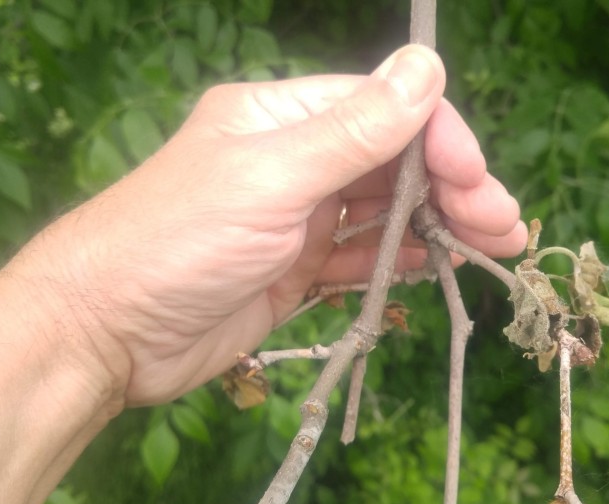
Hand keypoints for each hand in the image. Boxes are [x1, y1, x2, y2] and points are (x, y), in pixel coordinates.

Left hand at [31, 45, 526, 405]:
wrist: (103, 335)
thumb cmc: (178, 242)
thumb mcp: (271, 179)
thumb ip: (354, 130)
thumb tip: (427, 63)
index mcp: (282, 115)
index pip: (383, 109)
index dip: (439, 138)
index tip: (477, 180)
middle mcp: (294, 160)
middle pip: (393, 161)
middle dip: (452, 187)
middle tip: (505, 227)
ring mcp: (296, 218)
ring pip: (385, 211)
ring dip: (439, 225)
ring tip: (494, 248)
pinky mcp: (295, 271)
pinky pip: (362, 257)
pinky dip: (401, 260)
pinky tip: (438, 267)